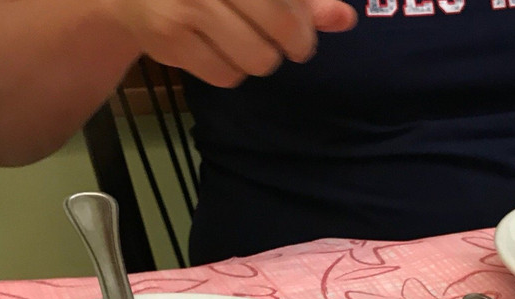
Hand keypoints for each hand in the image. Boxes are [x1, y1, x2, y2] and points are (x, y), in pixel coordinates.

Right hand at [106, 0, 355, 87]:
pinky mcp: (169, 37)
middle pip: (281, 27)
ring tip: (243, 41)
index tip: (300, 26)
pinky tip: (216, 49)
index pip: (289, 0)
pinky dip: (230, 71)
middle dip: (294, 43)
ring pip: (257, 59)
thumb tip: (345, 18)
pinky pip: (226, 76)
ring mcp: (187, 3)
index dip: (304, 20)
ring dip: (260, 59)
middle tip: (288, 44)